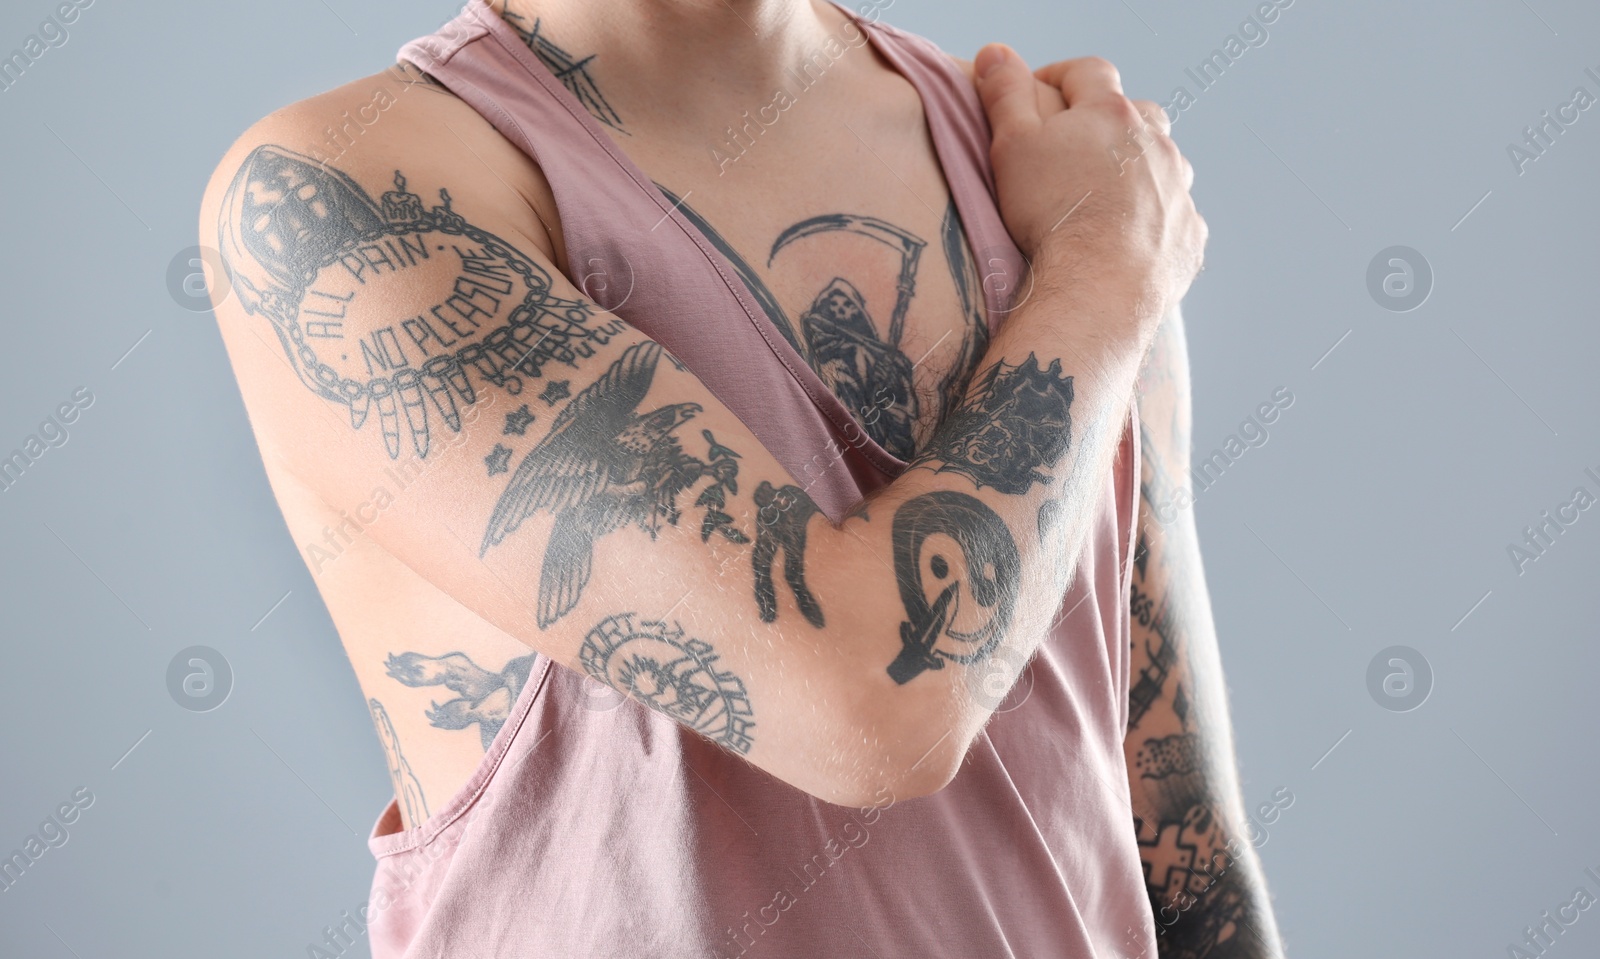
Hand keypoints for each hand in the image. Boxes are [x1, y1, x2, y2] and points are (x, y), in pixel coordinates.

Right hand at [974, 45, 1206, 331]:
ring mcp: (1178, 189)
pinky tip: (1129, 237)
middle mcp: (1155, 143)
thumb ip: (1004, 94)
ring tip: (1104, 195)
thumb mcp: (1012, 146)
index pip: (1088, 72)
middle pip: (1138, 113)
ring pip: (1163, 162)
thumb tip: (995, 53)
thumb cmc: (1051, 215)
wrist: (1099, 287)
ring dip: (1137, 169)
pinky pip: (1174, 214)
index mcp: (1111, 113)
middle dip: (1109, 121)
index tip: (1036, 93)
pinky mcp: (1189, 233)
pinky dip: (1154, 217)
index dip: (1059, 76)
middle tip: (1076, 148)